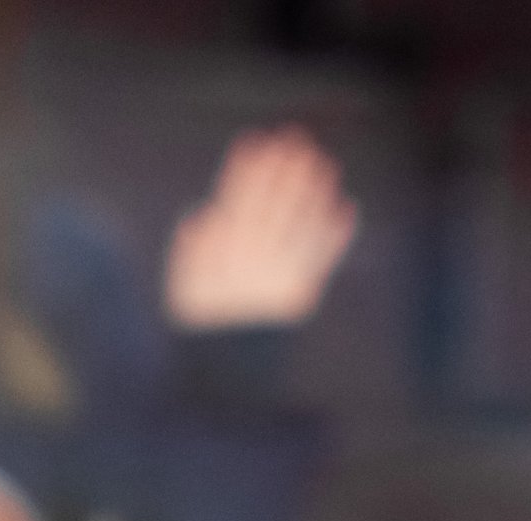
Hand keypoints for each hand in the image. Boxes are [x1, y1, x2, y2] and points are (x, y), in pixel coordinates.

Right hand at [164, 125, 356, 330]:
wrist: (227, 372)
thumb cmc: (202, 324)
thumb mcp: (183, 284)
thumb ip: (192, 249)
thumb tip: (205, 214)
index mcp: (220, 253)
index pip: (235, 199)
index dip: (247, 169)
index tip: (256, 140)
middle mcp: (252, 261)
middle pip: (272, 205)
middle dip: (284, 170)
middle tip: (297, 139)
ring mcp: (279, 276)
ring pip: (300, 225)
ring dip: (314, 192)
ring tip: (326, 163)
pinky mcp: (302, 295)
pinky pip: (322, 259)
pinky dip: (336, 235)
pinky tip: (347, 208)